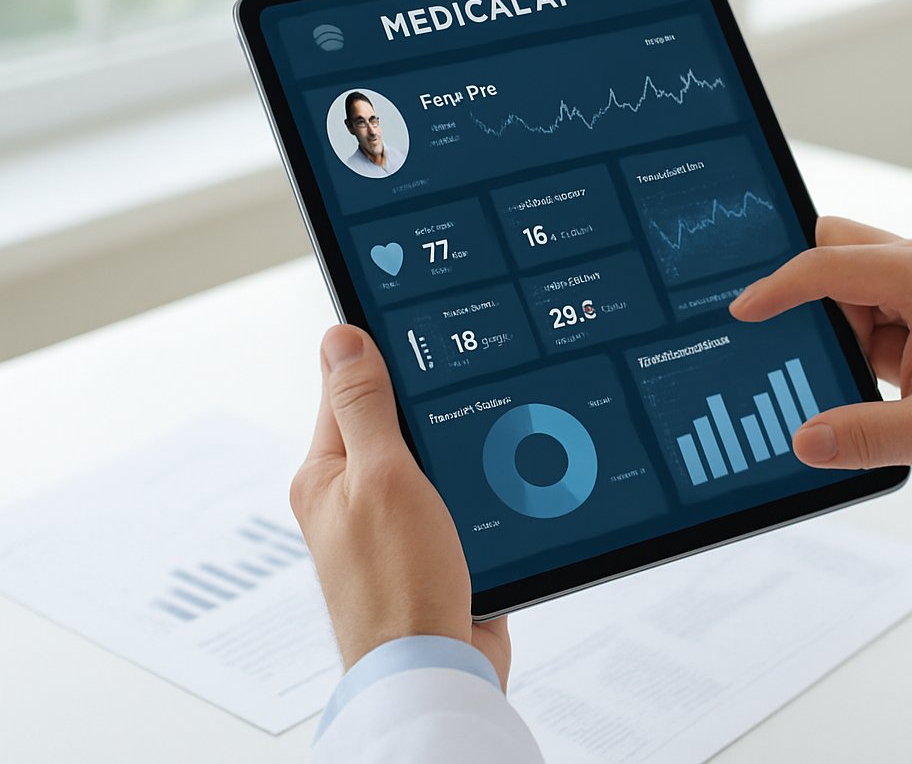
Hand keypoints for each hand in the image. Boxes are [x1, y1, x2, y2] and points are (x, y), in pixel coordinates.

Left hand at [290, 325, 510, 685]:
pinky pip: (459, 495)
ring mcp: (395, 525)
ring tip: (490, 435)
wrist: (436, 668)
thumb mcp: (382, 476)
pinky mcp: (435, 548)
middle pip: (395, 420)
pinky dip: (480, 482)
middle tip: (471, 383)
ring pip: (434, 457)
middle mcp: (354, 497)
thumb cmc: (398, 585)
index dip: (382, 354)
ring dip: (461, 446)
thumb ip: (364, 406)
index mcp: (325, 475)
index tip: (420, 324)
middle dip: (432, 402)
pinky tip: (504, 476)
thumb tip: (341, 336)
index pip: (348, 388)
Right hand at [730, 217, 911, 482]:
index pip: (833, 264)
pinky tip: (857, 368)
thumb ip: (863, 436)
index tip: (742, 311)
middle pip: (834, 249)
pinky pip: (858, 296)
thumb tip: (803, 440)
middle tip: (804, 352)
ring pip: (842, 273)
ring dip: (834, 321)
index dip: (781, 286)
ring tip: (855, 372)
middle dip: (811, 300)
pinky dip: (847, 331)